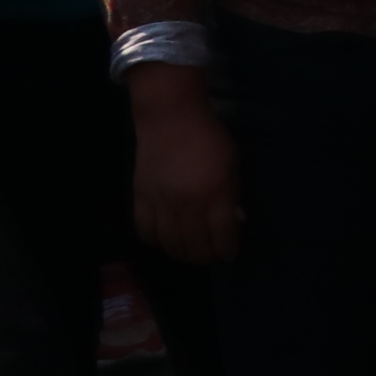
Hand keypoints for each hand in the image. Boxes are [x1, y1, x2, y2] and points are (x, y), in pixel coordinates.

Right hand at [128, 66, 241, 265]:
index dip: (227, 249)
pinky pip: (144, 230)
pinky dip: (155, 240)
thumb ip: (233, 195)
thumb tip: (235, 221)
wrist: (170, 119)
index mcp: (214, 194)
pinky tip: (164, 240)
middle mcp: (186, 203)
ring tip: (190, 253)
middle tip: (210, 256)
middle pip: (194, 244)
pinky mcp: (140, 197)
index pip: (222, 234)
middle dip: (205, 256)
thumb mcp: (232, 164)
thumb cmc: (210, 138)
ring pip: (168, 242)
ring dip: (180, 253)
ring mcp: (160, 202)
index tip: (229, 254)